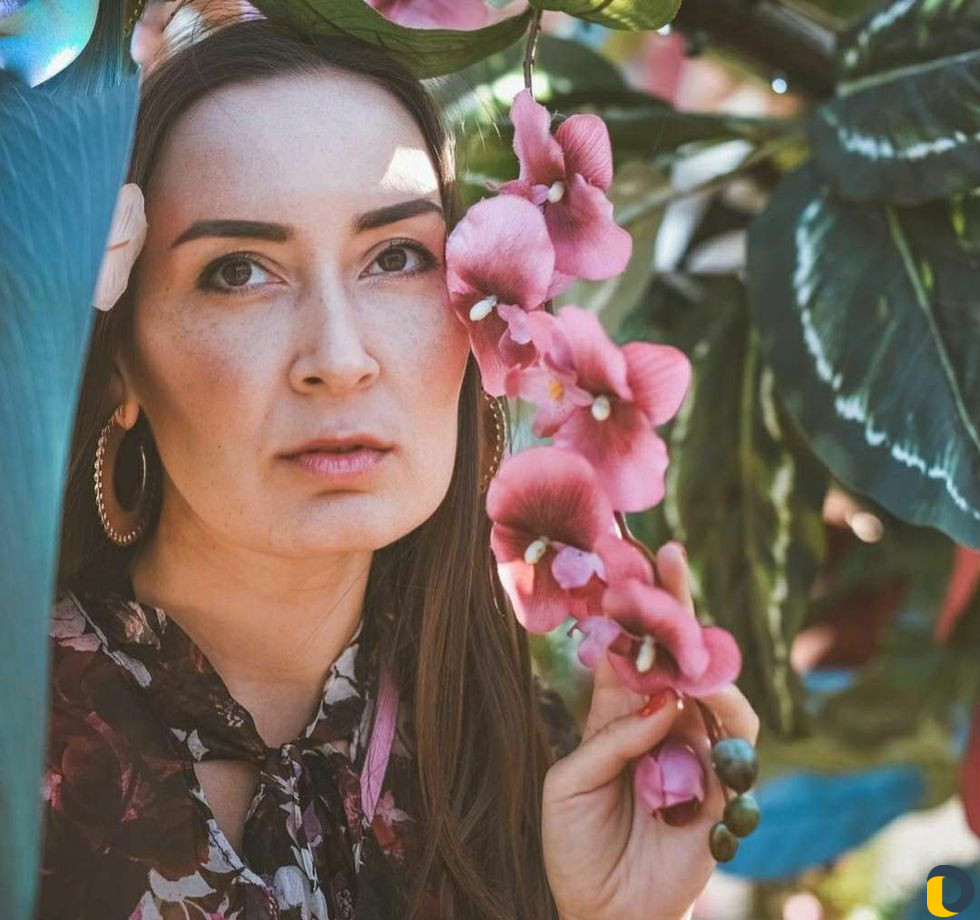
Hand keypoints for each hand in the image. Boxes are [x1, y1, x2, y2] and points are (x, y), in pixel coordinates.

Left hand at [542, 542, 759, 919]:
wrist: (601, 910)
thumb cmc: (572, 843)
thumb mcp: (569, 784)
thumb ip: (612, 738)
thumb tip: (664, 698)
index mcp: (614, 714)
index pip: (629, 649)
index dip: (632, 609)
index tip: (633, 561)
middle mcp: (657, 723)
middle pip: (676, 657)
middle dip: (676, 608)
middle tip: (670, 560)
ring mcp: (692, 752)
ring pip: (713, 692)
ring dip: (702, 664)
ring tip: (684, 650)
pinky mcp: (721, 790)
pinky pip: (735, 746)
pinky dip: (723, 721)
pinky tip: (698, 706)